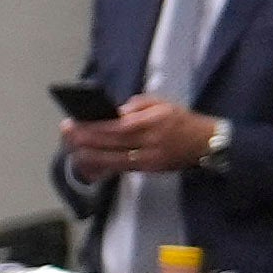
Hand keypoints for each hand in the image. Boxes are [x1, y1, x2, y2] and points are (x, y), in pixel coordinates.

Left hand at [80, 95, 225, 175]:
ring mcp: (149, 158)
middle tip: (66, 134)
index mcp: (153, 121)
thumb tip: (113, 111)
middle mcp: (150, 141)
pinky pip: (120, 168)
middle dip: (85, 140)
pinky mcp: (149, 169)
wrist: (206, 143)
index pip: (117, 126)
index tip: (74, 122)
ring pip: (112, 160)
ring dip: (88, 155)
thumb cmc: (181, 120)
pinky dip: (102, 165)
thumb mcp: (162, 103)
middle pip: (111, 143)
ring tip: (71, 148)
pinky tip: (87, 161)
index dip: (93, 127)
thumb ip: (137, 105)